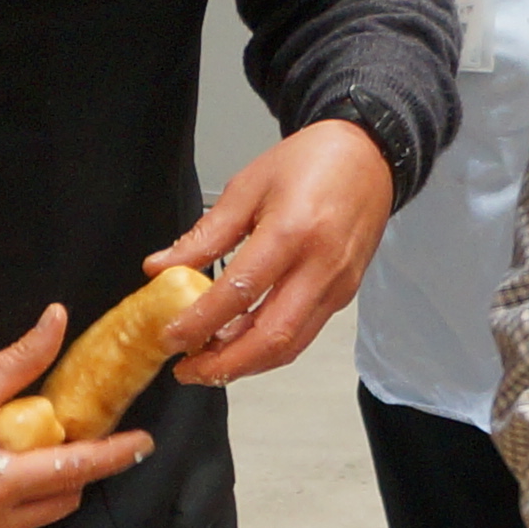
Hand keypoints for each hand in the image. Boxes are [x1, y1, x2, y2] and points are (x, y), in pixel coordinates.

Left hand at [148, 119, 395, 386]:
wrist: (368, 156)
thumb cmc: (310, 162)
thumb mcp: (247, 187)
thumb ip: (205, 234)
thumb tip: (160, 267)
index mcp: (293, 231)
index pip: (240, 293)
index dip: (201, 322)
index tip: (171, 337)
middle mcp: (320, 266)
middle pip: (271, 337)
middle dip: (224, 365)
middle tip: (188, 371)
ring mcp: (337, 286)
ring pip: (290, 346)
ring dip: (246, 365)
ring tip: (208, 363)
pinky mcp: (343, 296)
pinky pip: (303, 334)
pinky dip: (267, 348)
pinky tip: (239, 343)